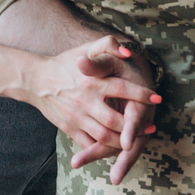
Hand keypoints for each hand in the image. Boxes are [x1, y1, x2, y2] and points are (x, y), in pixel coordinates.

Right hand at [22, 36, 159, 181]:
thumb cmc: (66, 63)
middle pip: (114, 121)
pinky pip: (90, 144)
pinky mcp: (70, 129)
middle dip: (135, 127)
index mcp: (91, 81)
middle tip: (151, 126)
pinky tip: (117, 147)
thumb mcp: (86, 49)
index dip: (140, 95)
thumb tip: (128, 52)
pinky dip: (104, 149)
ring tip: (137, 140)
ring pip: (104, 137)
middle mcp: (84, 101)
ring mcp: (77, 118)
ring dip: (124, 142)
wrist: (37, 80)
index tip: (157, 98)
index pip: (120, 89)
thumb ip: (108, 44)